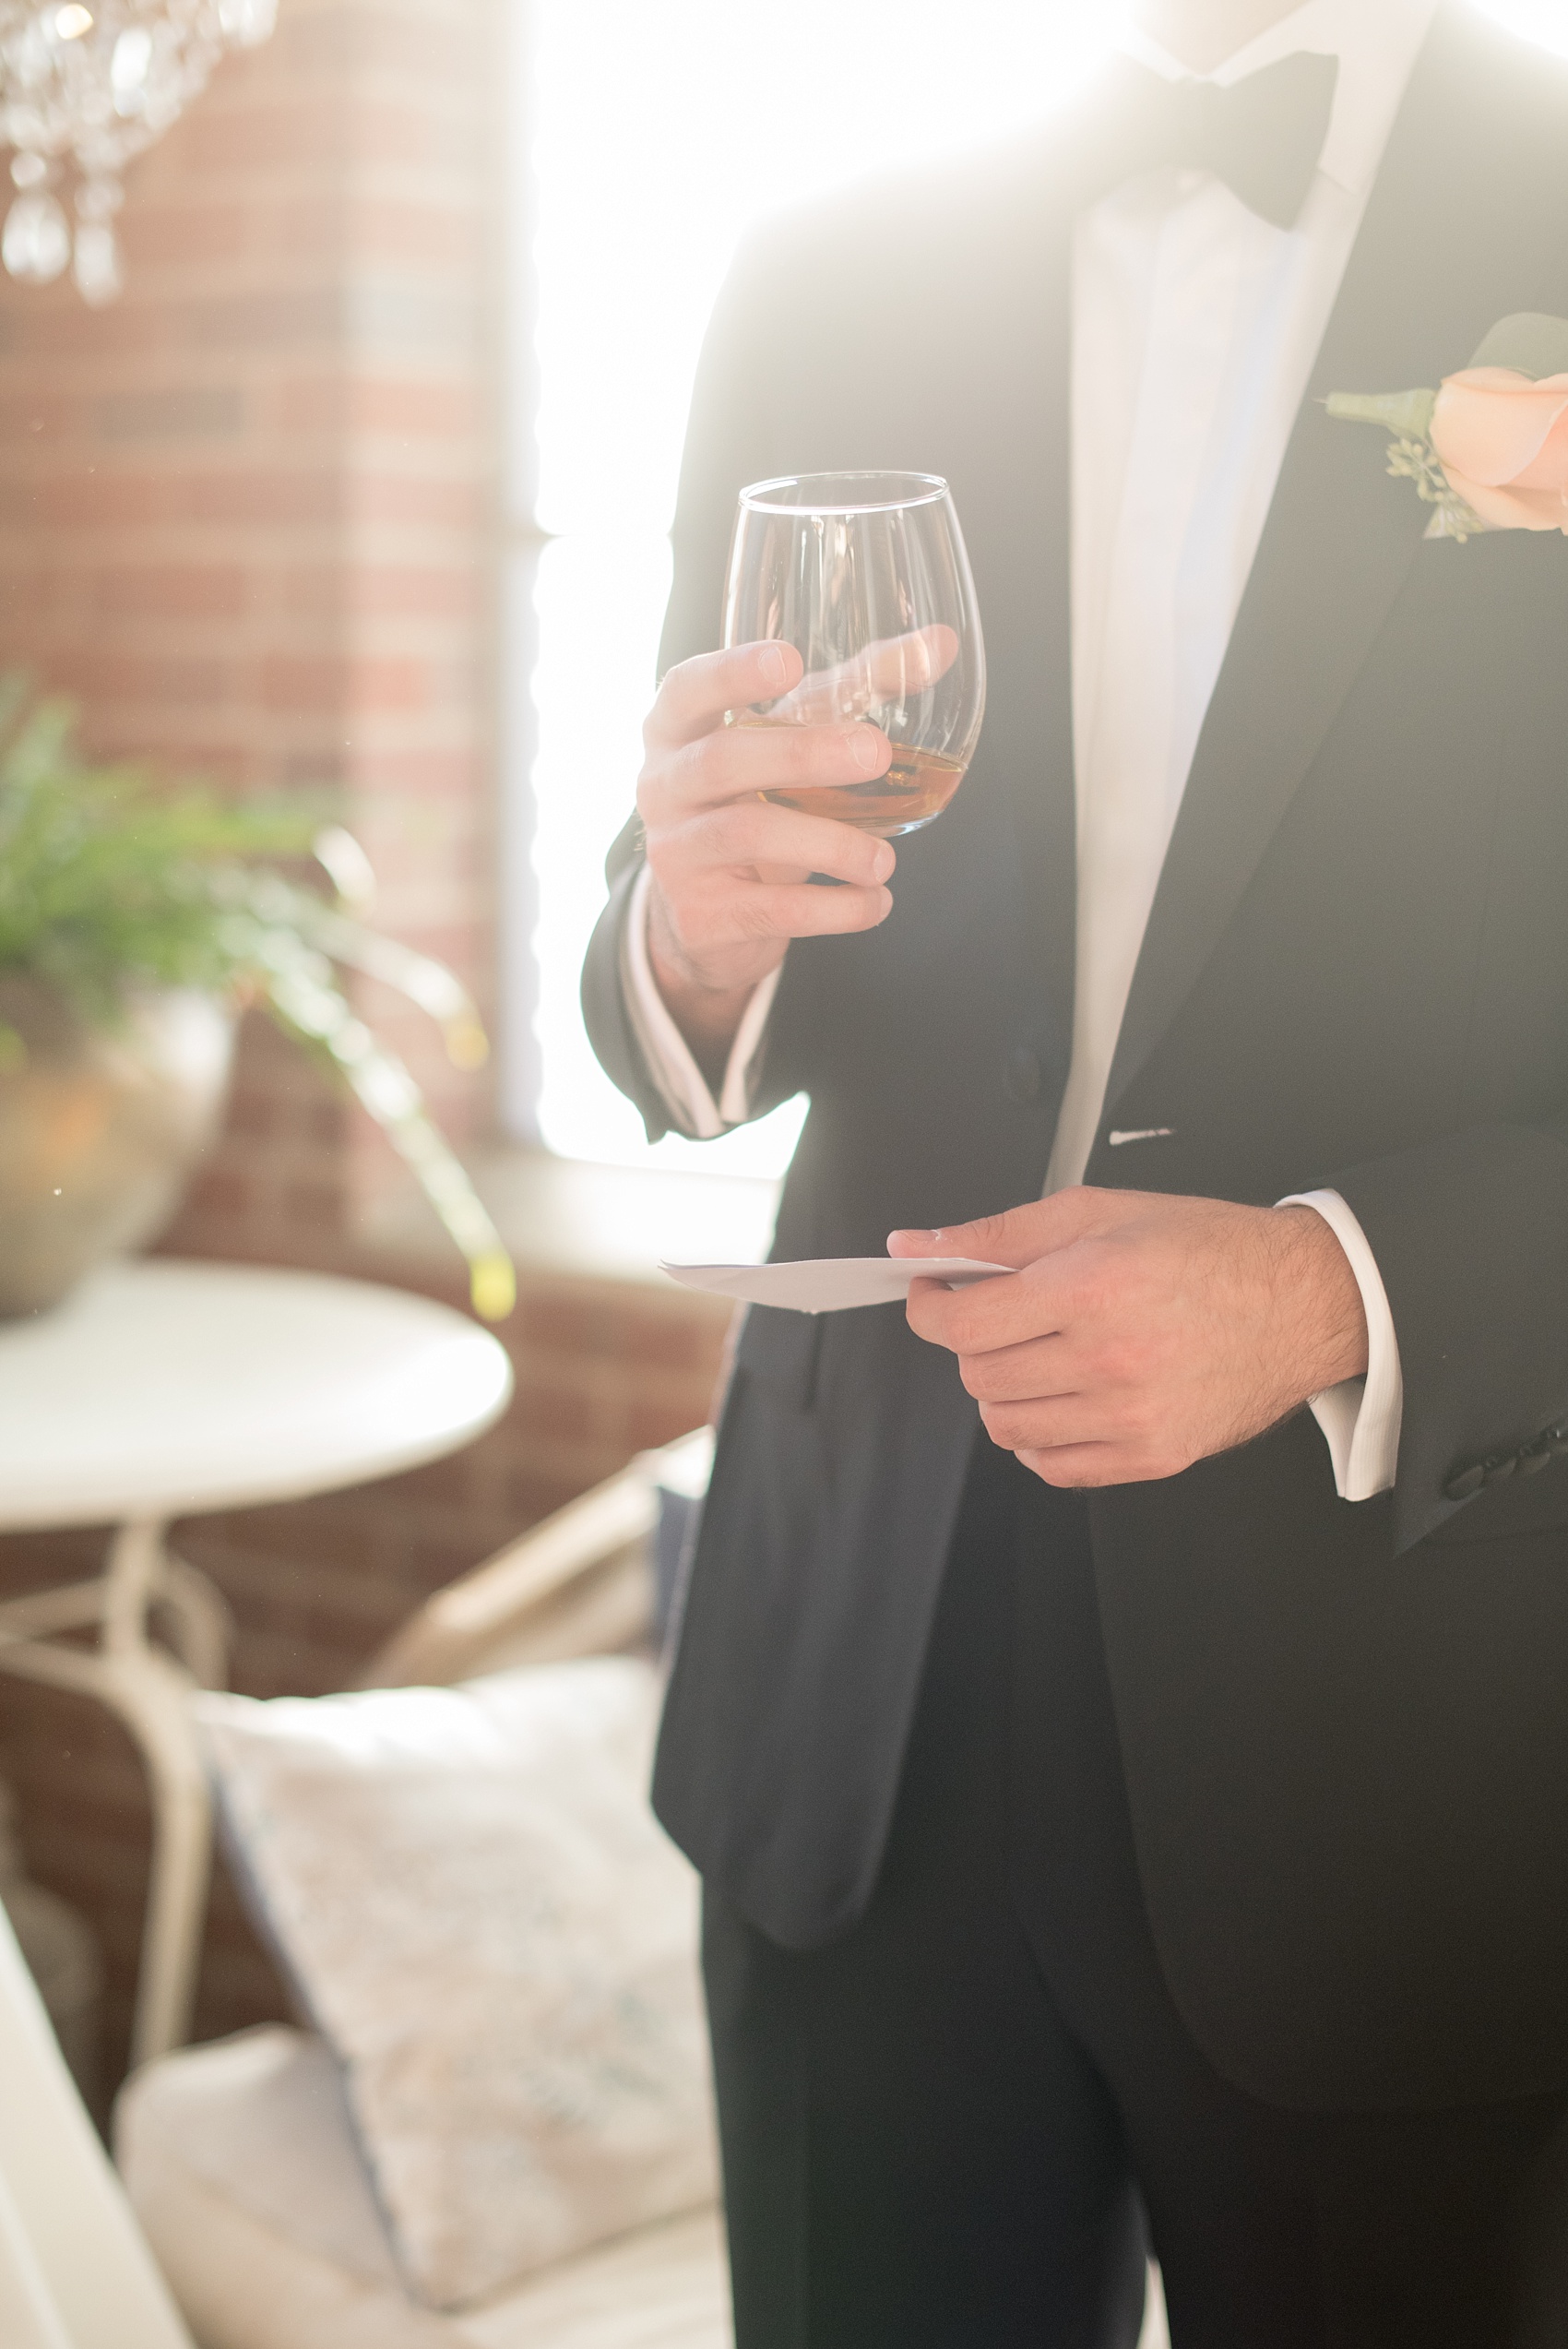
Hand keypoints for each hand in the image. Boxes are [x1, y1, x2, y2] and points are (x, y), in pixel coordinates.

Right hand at [637, 640, 897, 1072]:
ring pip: (746, 834)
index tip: (789, 659)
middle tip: (877, 752)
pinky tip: (874, 903)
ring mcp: (675, 854)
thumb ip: (856, 688)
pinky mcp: (700, 916)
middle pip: (722, 759)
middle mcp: (663, 786)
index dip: (732, 672)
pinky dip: (832, 909)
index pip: (688, 689)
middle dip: (803, 754)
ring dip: (830, 844)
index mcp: (678, 730)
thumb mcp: (791, 739)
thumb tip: (940, 644)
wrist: (708, 915)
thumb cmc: (755, 799)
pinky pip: (769, 909)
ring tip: (885, 860)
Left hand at [890, 1189, 1368, 1488]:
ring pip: (1005, 1425)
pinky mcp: (1151, 1456)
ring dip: (1004, 1388)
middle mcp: (1107, 1360)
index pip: (961, 1324)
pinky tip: (1062, 1396)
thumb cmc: (1207, 1249)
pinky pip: (1052, 1467)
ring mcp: (1130, 1417)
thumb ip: (997, 1234)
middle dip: (973, 1340)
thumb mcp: (1098, 1212)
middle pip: (978, 1374)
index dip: (928, 1307)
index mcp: (1090, 1289)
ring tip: (1038, 1353)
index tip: (932, 1294)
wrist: (1301, 1301)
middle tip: (1002, 1313)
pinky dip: (1039, 1437)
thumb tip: (914, 1245)